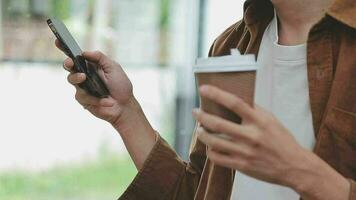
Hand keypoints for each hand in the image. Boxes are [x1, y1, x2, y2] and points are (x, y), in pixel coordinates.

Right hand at [56, 40, 156, 168]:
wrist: (124, 106)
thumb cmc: (121, 86)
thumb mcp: (114, 68)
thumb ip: (100, 58)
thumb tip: (84, 52)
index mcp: (92, 65)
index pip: (77, 55)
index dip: (65, 48)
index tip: (58, 41)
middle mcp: (85, 74)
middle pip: (69, 66)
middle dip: (68, 63)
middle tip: (70, 63)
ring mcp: (82, 87)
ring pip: (72, 80)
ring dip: (78, 78)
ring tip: (85, 78)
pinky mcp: (83, 99)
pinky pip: (82, 96)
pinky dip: (96, 98)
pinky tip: (107, 101)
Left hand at [193, 85, 349, 198]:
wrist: (294, 166)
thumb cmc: (282, 141)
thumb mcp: (271, 120)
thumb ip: (253, 111)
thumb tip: (233, 100)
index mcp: (259, 120)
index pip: (234, 102)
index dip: (216, 94)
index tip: (203, 89)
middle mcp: (250, 135)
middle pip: (218, 123)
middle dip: (202, 116)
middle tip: (195, 111)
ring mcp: (244, 152)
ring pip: (214, 141)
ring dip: (202, 134)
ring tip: (200, 129)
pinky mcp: (241, 165)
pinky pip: (218, 158)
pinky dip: (210, 151)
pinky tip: (210, 146)